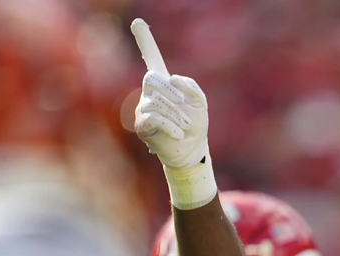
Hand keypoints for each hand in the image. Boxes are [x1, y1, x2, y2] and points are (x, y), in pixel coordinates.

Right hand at [129, 18, 216, 208]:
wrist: (192, 150)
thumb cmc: (195, 126)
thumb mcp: (200, 104)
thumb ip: (192, 88)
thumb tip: (174, 79)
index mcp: (165, 84)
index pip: (152, 58)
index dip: (145, 41)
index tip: (138, 22)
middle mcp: (150, 93)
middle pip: (152, 79)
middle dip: (172, 92)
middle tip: (184, 105)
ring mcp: (143, 108)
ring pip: (156, 102)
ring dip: (177, 115)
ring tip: (185, 127)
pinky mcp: (142, 124)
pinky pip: (153, 117)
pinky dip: (171, 125)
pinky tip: (179, 133)